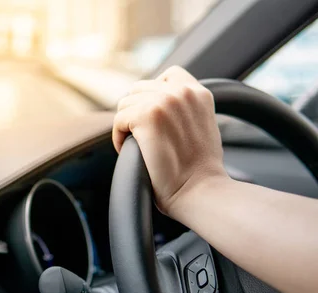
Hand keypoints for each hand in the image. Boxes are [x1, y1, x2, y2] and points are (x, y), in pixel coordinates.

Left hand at [112, 66, 228, 217]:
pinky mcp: (145, 115)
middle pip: (139, 89)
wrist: (201, 190)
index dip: (154, 96)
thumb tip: (161, 105)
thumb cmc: (200, 170)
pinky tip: (132, 153)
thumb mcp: (202, 126)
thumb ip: (186, 109)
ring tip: (137, 145)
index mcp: (199, 92)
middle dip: (136, 112)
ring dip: (127, 125)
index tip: (154, 120)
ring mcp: (163, 101)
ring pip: (125, 104)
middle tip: (142, 138)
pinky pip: (118, 121)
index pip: (167, 75)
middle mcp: (181, 91)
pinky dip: (119, 138)